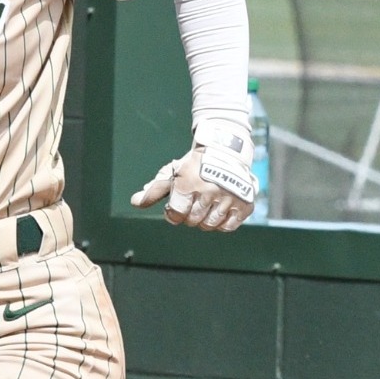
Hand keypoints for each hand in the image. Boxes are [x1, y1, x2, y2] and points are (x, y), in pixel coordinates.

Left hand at [130, 118, 257, 231]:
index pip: (175, 213)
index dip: (172, 214)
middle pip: (192, 221)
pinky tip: (217, 212)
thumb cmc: (193, 165)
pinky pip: (228, 226)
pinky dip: (221, 224)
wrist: (225, 152)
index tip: (175, 207)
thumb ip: (154, 190)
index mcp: (188, 183)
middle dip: (188, 216)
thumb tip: (135, 202)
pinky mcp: (244, 204)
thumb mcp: (172, 172)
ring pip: (209, 225)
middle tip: (191, 204)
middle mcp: (209, 191)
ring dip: (203, 220)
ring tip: (203, 207)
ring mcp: (228, 198)